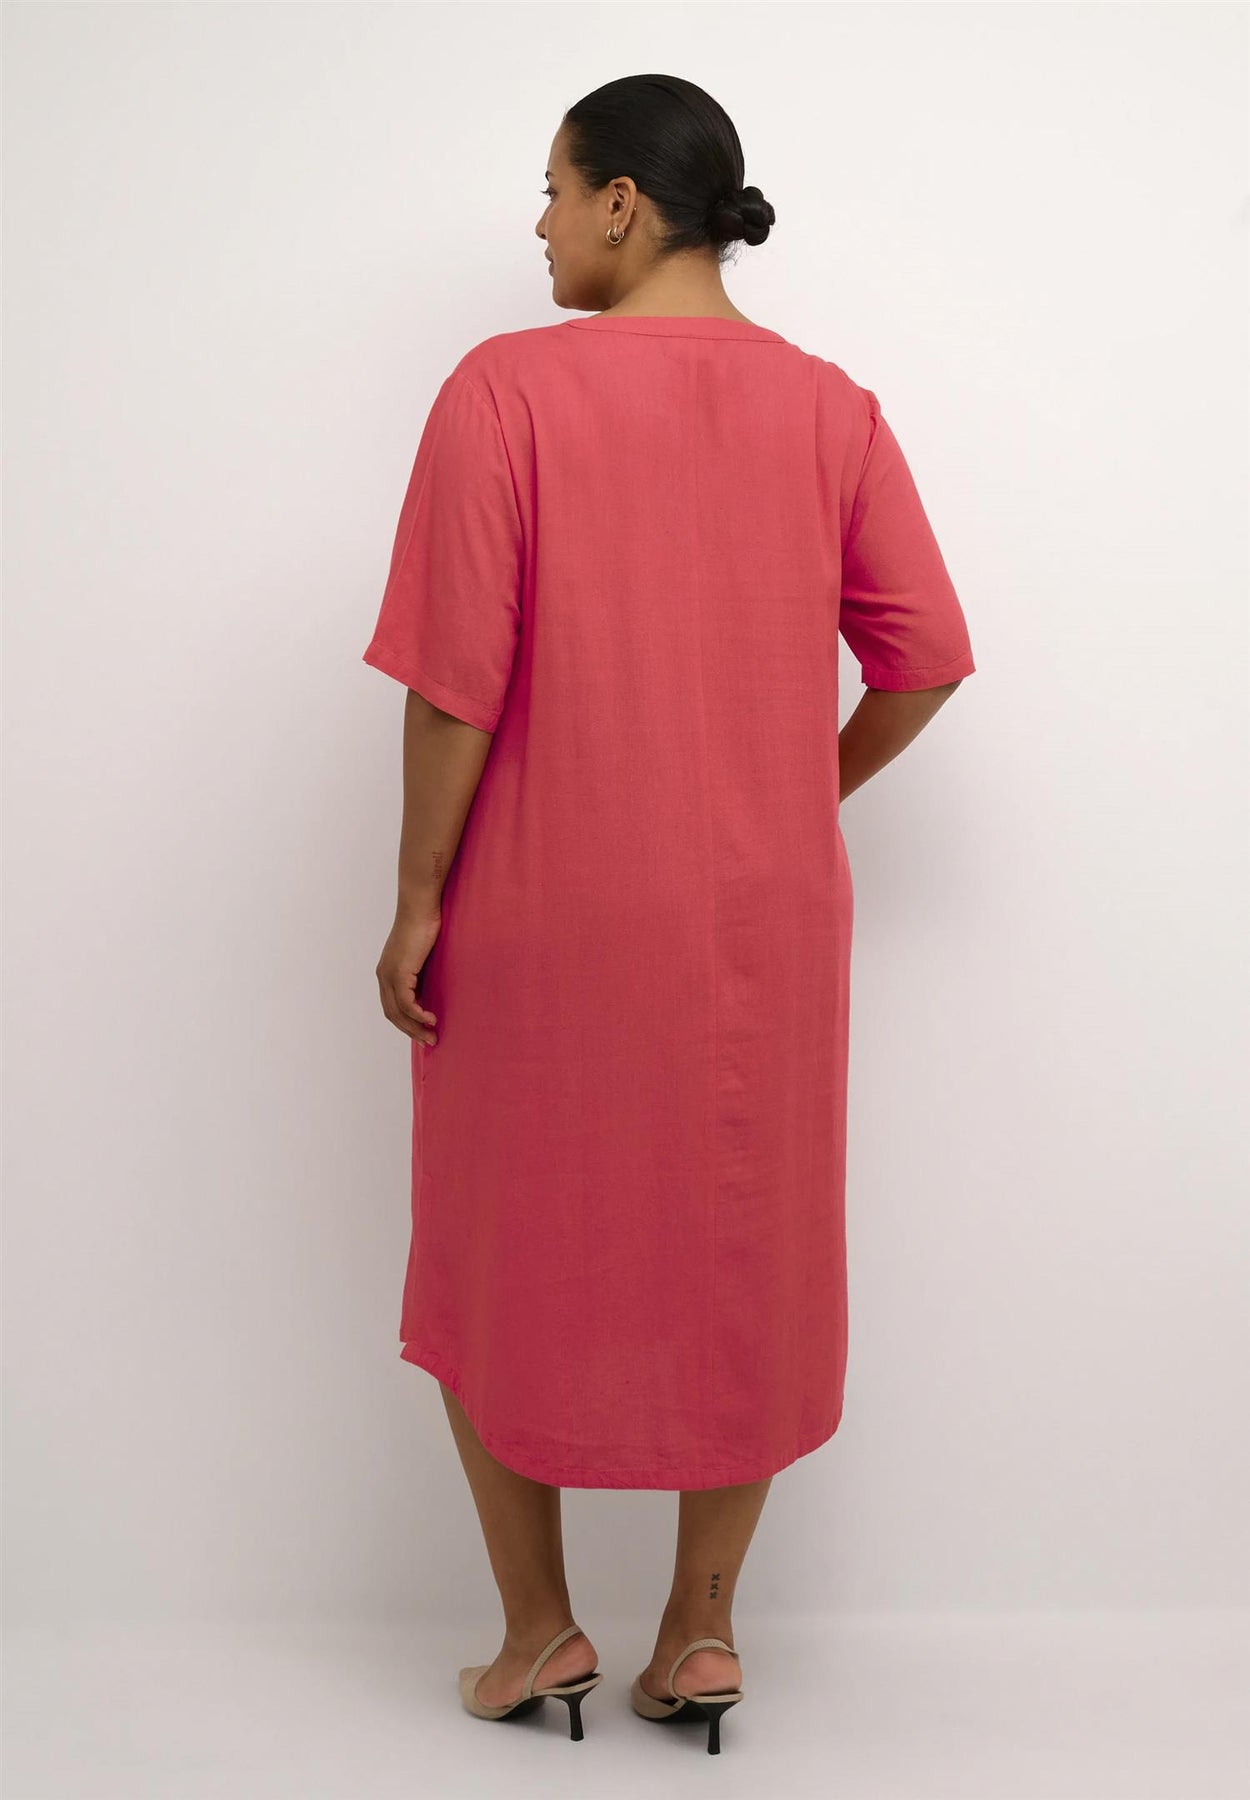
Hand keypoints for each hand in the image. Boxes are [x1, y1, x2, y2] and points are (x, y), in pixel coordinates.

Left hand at [375, 907, 440, 1044]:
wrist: (420, 908)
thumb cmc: (425, 925)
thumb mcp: (422, 955)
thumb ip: (422, 972)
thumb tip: (433, 987)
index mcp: (387, 972)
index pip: (392, 1006)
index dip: (406, 1023)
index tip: (422, 1033)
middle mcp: (383, 976)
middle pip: (393, 1014)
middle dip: (411, 1031)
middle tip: (429, 1042)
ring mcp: (389, 975)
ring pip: (398, 1012)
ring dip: (415, 1028)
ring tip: (432, 1036)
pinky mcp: (399, 973)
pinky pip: (407, 1003)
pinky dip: (418, 1015)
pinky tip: (431, 1019)